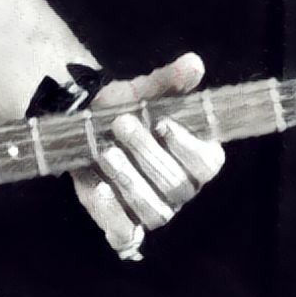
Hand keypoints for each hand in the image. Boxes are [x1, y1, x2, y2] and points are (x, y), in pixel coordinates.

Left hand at [70, 52, 224, 259]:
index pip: (207, 163)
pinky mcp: (125, 223)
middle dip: (147, 154)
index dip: (187, 147)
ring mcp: (155, 209)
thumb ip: (169, 81)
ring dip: (129, 180)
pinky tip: (98, 188)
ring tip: (105, 151)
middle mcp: (182, 188)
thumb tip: (194, 63)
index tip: (163, 123)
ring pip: (154, 211)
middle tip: (121, 123)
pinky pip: (126, 234)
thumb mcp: (145, 92)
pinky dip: (113, 217)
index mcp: (198, 158)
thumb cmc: (128, 110)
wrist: (88, 127)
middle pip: (177, 186)